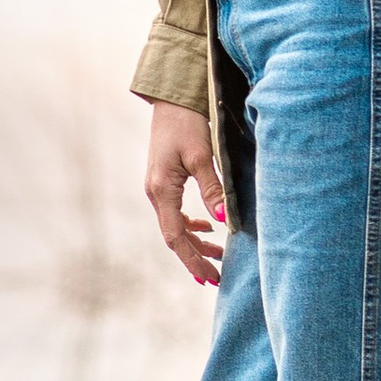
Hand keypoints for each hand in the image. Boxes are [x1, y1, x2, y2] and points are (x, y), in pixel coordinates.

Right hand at [144, 99, 227, 286]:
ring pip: (175, 226)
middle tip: (217, 277)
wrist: (172, 101)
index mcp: (162, 190)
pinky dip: (191, 226)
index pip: (176, 237)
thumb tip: (224, 221)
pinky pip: (175, 213)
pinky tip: (207, 228)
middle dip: (195, 258)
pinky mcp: (164, 182)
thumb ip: (213, 190)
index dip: (192, 261)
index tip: (209, 278)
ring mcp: (157, 188)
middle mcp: (155, 193)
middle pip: (174, 236)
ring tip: (219, 256)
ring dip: (195, 244)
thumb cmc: (187, 124)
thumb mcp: (203, 156)